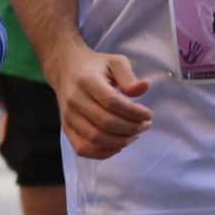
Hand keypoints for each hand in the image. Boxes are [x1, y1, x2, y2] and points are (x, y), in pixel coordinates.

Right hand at [49, 44, 152, 159]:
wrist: (66, 70)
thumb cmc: (96, 67)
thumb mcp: (115, 62)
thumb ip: (129, 75)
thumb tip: (144, 88)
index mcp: (87, 80)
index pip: (112, 102)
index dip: (133, 112)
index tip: (148, 114)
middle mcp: (75, 99)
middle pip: (105, 122)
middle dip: (131, 128)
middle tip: (145, 125)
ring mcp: (68, 116)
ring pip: (95, 138)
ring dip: (120, 141)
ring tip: (134, 134)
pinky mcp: (66, 129)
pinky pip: (82, 149)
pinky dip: (103, 153)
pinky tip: (118, 146)